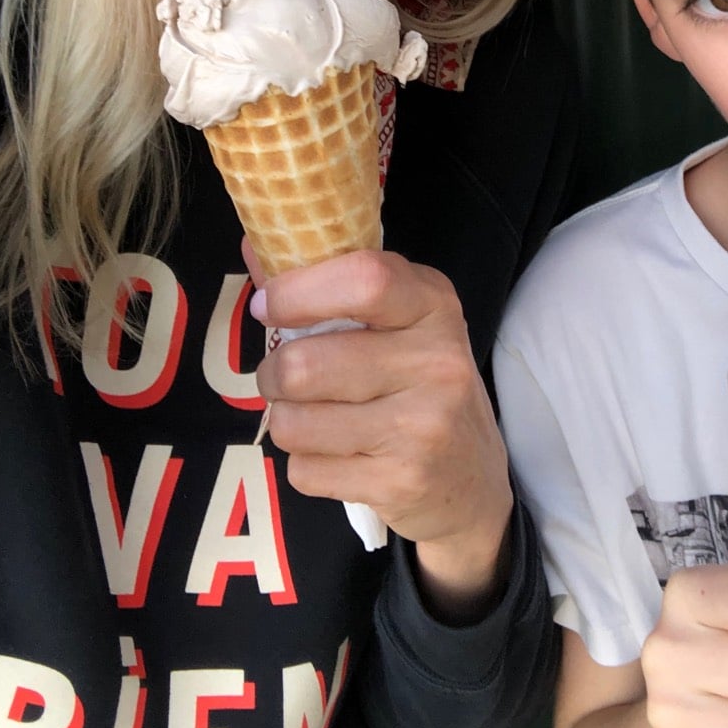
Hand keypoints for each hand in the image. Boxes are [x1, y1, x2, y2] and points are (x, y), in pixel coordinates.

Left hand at [246, 240, 513, 616]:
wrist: (473, 479)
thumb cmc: (420, 385)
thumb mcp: (401, 323)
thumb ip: (333, 285)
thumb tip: (254, 246)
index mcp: (434, 306)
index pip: (365, 280)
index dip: (299, 291)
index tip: (267, 306)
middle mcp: (436, 362)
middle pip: (306, 364)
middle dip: (273, 374)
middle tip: (285, 377)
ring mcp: (422, 426)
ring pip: (294, 423)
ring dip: (286, 422)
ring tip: (313, 418)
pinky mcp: (401, 481)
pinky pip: (306, 471)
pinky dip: (307, 465)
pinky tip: (340, 457)